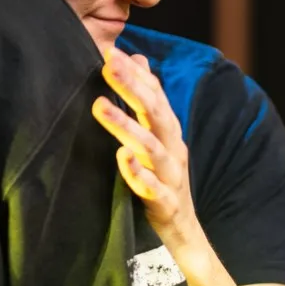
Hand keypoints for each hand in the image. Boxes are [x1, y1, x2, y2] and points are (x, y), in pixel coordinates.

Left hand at [93, 51, 200, 246]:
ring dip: (126, 126)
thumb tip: (137, 60)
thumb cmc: (163, 181)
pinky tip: (122, 159)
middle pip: (155, 113)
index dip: (135, 73)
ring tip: (99, 106)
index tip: (111, 50)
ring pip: (151, 148)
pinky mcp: (165, 205)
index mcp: (168, 134)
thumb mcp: (156, 140)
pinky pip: (152, 189)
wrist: (184, 235)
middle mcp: (172, 150)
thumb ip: (147, 102)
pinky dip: (138, 173)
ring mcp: (171, 177)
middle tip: (106, 65)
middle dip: (132, 87)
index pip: (154, 95)